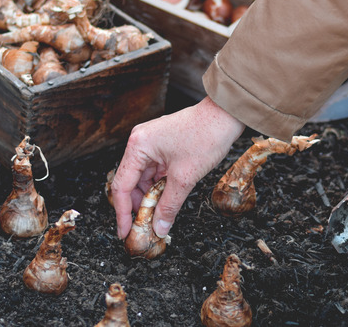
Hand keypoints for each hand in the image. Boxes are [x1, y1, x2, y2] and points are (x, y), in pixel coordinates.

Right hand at [111, 96, 244, 238]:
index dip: (122, 213)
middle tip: (144, 226)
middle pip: (130, 181)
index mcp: (138, 146)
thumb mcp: (185, 177)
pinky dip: (159, 185)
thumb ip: (169, 205)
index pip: (121, 186)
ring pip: (143, 177)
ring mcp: (151, 141)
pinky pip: (155, 170)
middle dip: (138, 205)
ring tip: (158, 214)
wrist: (226, 115)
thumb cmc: (206, 136)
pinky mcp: (163, 143)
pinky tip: (166, 198)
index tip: (125, 232)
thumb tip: (159, 227)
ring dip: (150, 196)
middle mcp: (140, 142)